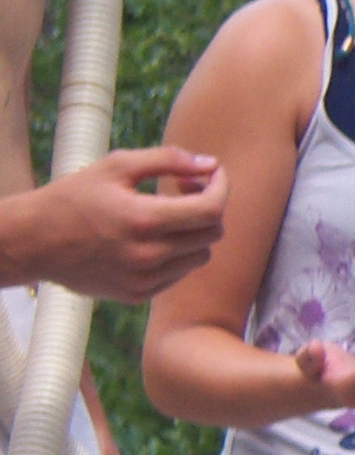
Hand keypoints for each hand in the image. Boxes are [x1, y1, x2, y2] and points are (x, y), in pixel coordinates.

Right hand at [0, 150, 228, 300]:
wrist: (33, 241)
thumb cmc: (74, 198)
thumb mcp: (116, 166)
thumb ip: (167, 160)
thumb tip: (210, 164)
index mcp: (144, 220)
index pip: (211, 209)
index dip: (221, 188)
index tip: (214, 175)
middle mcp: (148, 255)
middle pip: (212, 233)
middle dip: (209, 207)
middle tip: (186, 189)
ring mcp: (144, 280)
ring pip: (200, 256)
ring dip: (195, 232)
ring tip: (168, 214)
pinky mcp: (138, 295)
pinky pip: (179, 274)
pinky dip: (178, 254)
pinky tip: (153, 238)